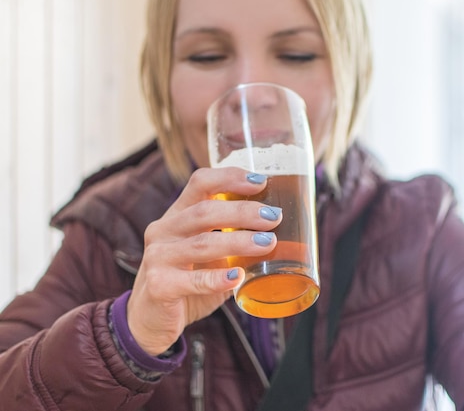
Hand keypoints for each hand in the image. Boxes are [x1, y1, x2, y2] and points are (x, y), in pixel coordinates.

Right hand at [126, 167, 280, 355]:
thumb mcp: (208, 254)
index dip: (230, 178)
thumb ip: (232, 241)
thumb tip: (279, 233)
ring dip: (238, 242)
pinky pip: (192, 280)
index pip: (200, 183)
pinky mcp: (159, 285)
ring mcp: (158, 257)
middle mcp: (164, 230)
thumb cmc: (187, 281)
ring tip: (267, 243)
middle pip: (205, 211)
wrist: (150, 319)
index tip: (261, 182)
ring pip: (202, 243)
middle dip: (243, 211)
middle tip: (273, 217)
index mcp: (177, 215)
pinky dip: (217, 279)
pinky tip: (237, 277)